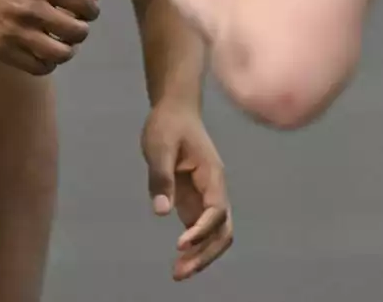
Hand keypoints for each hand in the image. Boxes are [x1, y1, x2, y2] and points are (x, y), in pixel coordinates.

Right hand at [0, 0, 100, 74]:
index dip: (91, 10)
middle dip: (81, 30)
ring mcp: (15, 31)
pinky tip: (42, 53)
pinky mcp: (0, 50)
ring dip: (67, 49)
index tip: (86, 11)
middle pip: (77, 30)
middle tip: (72, 27)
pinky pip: (38, 67)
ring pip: (61, 53)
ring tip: (60, 42)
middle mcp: (31, 7)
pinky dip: (48, 63)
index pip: (84, 2)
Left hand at [141, 104, 233, 280]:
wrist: (175, 110)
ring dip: (202, 255)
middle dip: (205, 254)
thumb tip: (161, 211)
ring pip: (216, 234)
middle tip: (179, 271)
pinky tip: (179, 260)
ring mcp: (206, 197)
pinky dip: (194, 248)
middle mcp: (214, 190)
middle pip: (223, 230)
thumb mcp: (159, 146)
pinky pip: (202, 231)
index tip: (180, 244)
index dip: (201, 230)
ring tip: (178, 272)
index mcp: (212, 174)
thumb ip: (161, 177)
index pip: (216, 211)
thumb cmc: (168, 124)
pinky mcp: (195, 201)